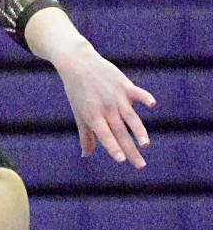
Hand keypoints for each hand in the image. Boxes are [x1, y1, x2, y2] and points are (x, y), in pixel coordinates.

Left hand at [57, 45, 155, 167]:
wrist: (78, 63)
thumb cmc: (77, 91)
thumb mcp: (79, 113)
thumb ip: (86, 135)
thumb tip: (85, 155)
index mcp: (93, 116)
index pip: (105, 135)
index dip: (113, 147)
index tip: (121, 160)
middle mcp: (106, 108)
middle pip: (120, 132)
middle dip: (131, 150)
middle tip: (141, 166)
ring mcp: (116, 96)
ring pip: (130, 117)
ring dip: (139, 131)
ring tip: (146, 145)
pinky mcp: (125, 85)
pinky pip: (137, 93)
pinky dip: (144, 97)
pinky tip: (152, 104)